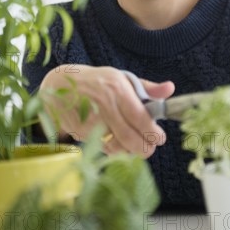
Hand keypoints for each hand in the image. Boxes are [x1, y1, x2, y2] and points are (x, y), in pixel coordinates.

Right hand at [40, 65, 174, 157]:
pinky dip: (113, 150)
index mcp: (118, 88)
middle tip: (150, 147)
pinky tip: (117, 144)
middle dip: (145, 148)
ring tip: (134, 146)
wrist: (59, 84)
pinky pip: (103, 147)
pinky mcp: (80, 131)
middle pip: (130, 137)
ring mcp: (91, 119)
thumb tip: (170, 89)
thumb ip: (147, 87)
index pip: (141, 117)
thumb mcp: (121, 78)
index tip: (160, 138)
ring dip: (129, 152)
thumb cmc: (97, 81)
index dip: (154, 133)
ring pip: (117, 147)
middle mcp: (104, 104)